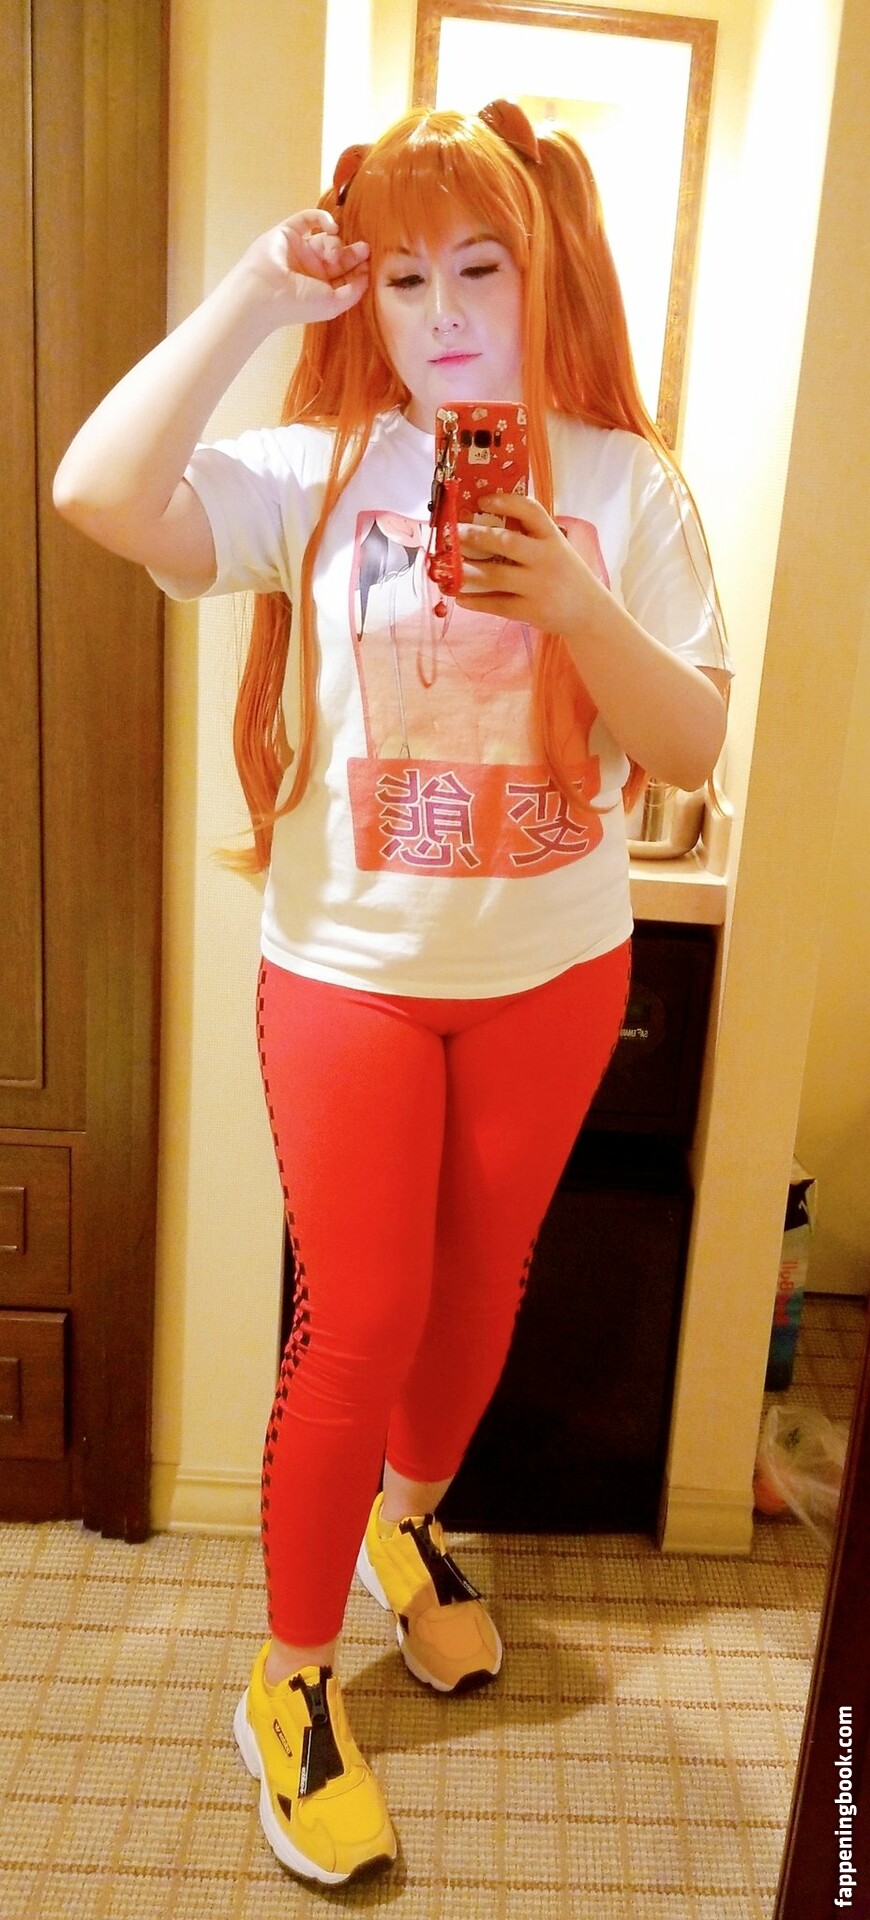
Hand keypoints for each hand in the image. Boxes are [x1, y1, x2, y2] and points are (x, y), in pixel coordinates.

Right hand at [240, 211, 369, 326]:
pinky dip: (323, 218)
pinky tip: (332, 227)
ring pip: (326, 238)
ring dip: (334, 244)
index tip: (368, 265)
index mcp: (320, 287)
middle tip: (365, 250)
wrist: (265, 293)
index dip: (358, 268)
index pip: (344, 273)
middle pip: (338, 254)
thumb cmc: (298, 304)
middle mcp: (310, 268)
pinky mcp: (288, 232)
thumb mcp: (334, 304)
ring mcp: (299, 249)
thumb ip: (354, 291)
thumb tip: (366, 275)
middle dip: (353, 252)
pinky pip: (309, 217)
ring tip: (332, 255)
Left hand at [457, 493, 602, 636]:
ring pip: (495, 576)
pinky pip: (497, 604)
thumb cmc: (565, 575)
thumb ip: (531, 537)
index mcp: (552, 538)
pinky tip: (460, 597)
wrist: (589, 612)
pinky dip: (475, 601)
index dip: (505, 502)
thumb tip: (487, 523)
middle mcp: (546, 559)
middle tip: (455, 533)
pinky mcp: (531, 611)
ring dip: (468, 571)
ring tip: (450, 567)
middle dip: (476, 536)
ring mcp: (538, 586)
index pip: (530, 511)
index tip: (483, 500)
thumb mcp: (557, 549)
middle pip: (506, 542)